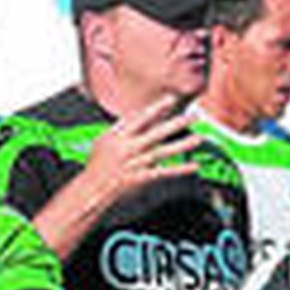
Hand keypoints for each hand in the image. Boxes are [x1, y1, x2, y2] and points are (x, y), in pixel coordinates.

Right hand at [82, 96, 201, 206]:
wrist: (91, 189)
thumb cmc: (96, 165)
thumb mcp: (103, 140)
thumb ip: (120, 128)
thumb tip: (134, 116)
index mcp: (119, 136)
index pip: (141, 118)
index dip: (158, 107)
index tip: (172, 99)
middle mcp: (129, 148)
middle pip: (157, 132)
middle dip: (177, 123)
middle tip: (194, 116)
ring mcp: (136, 163)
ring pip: (163, 151)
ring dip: (182, 145)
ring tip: (198, 138)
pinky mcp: (141, 178)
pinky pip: (164, 173)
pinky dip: (180, 169)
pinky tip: (193, 166)